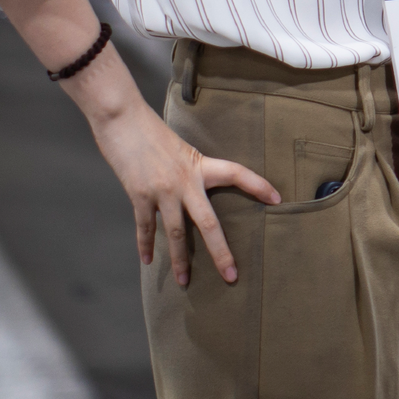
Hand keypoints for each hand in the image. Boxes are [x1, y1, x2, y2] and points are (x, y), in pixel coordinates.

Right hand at [89, 100, 279, 287]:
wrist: (121, 117)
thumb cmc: (148, 126)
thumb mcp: (176, 145)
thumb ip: (185, 168)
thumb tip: (188, 186)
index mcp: (198, 164)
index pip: (236, 173)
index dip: (258, 185)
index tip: (277, 198)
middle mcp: (184, 181)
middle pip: (208, 223)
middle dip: (220, 252)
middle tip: (231, 275)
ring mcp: (162, 191)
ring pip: (176, 234)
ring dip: (179, 260)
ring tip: (184, 281)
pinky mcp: (140, 196)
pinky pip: (145, 227)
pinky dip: (145, 245)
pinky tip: (147, 261)